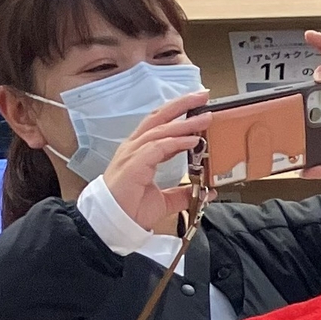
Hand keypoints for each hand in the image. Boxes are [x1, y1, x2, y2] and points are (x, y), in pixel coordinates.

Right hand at [98, 91, 208, 232]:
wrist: (114, 223)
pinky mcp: (134, 164)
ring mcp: (133, 153)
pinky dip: (176, 142)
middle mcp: (135, 147)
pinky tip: (193, 139)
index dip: (179, 114)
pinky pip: (158, 147)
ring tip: (205, 117)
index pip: (161, 125)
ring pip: (161, 130)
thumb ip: (183, 193)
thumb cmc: (132, 209)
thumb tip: (206, 191)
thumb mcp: (165, 200)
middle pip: (159, 118)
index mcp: (140, 151)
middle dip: (182, 105)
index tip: (199, 107)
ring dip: (185, 122)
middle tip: (203, 95)